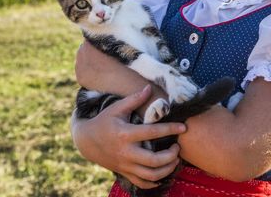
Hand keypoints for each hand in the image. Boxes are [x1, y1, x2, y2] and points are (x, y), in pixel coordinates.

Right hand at [72, 85, 186, 188]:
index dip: (170, 129)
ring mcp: (125, 165)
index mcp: (125, 134)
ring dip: (167, 170)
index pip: (152, 132)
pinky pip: (142, 183)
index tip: (183, 127)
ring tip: (175, 160)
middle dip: (171, 155)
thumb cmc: (104, 121)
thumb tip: (149, 87)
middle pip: (154, 160)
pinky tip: (163, 173)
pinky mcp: (124, 172)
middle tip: (177, 147)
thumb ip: (134, 99)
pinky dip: (155, 182)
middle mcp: (126, 152)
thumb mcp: (116, 108)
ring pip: (150, 175)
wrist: (87, 141)